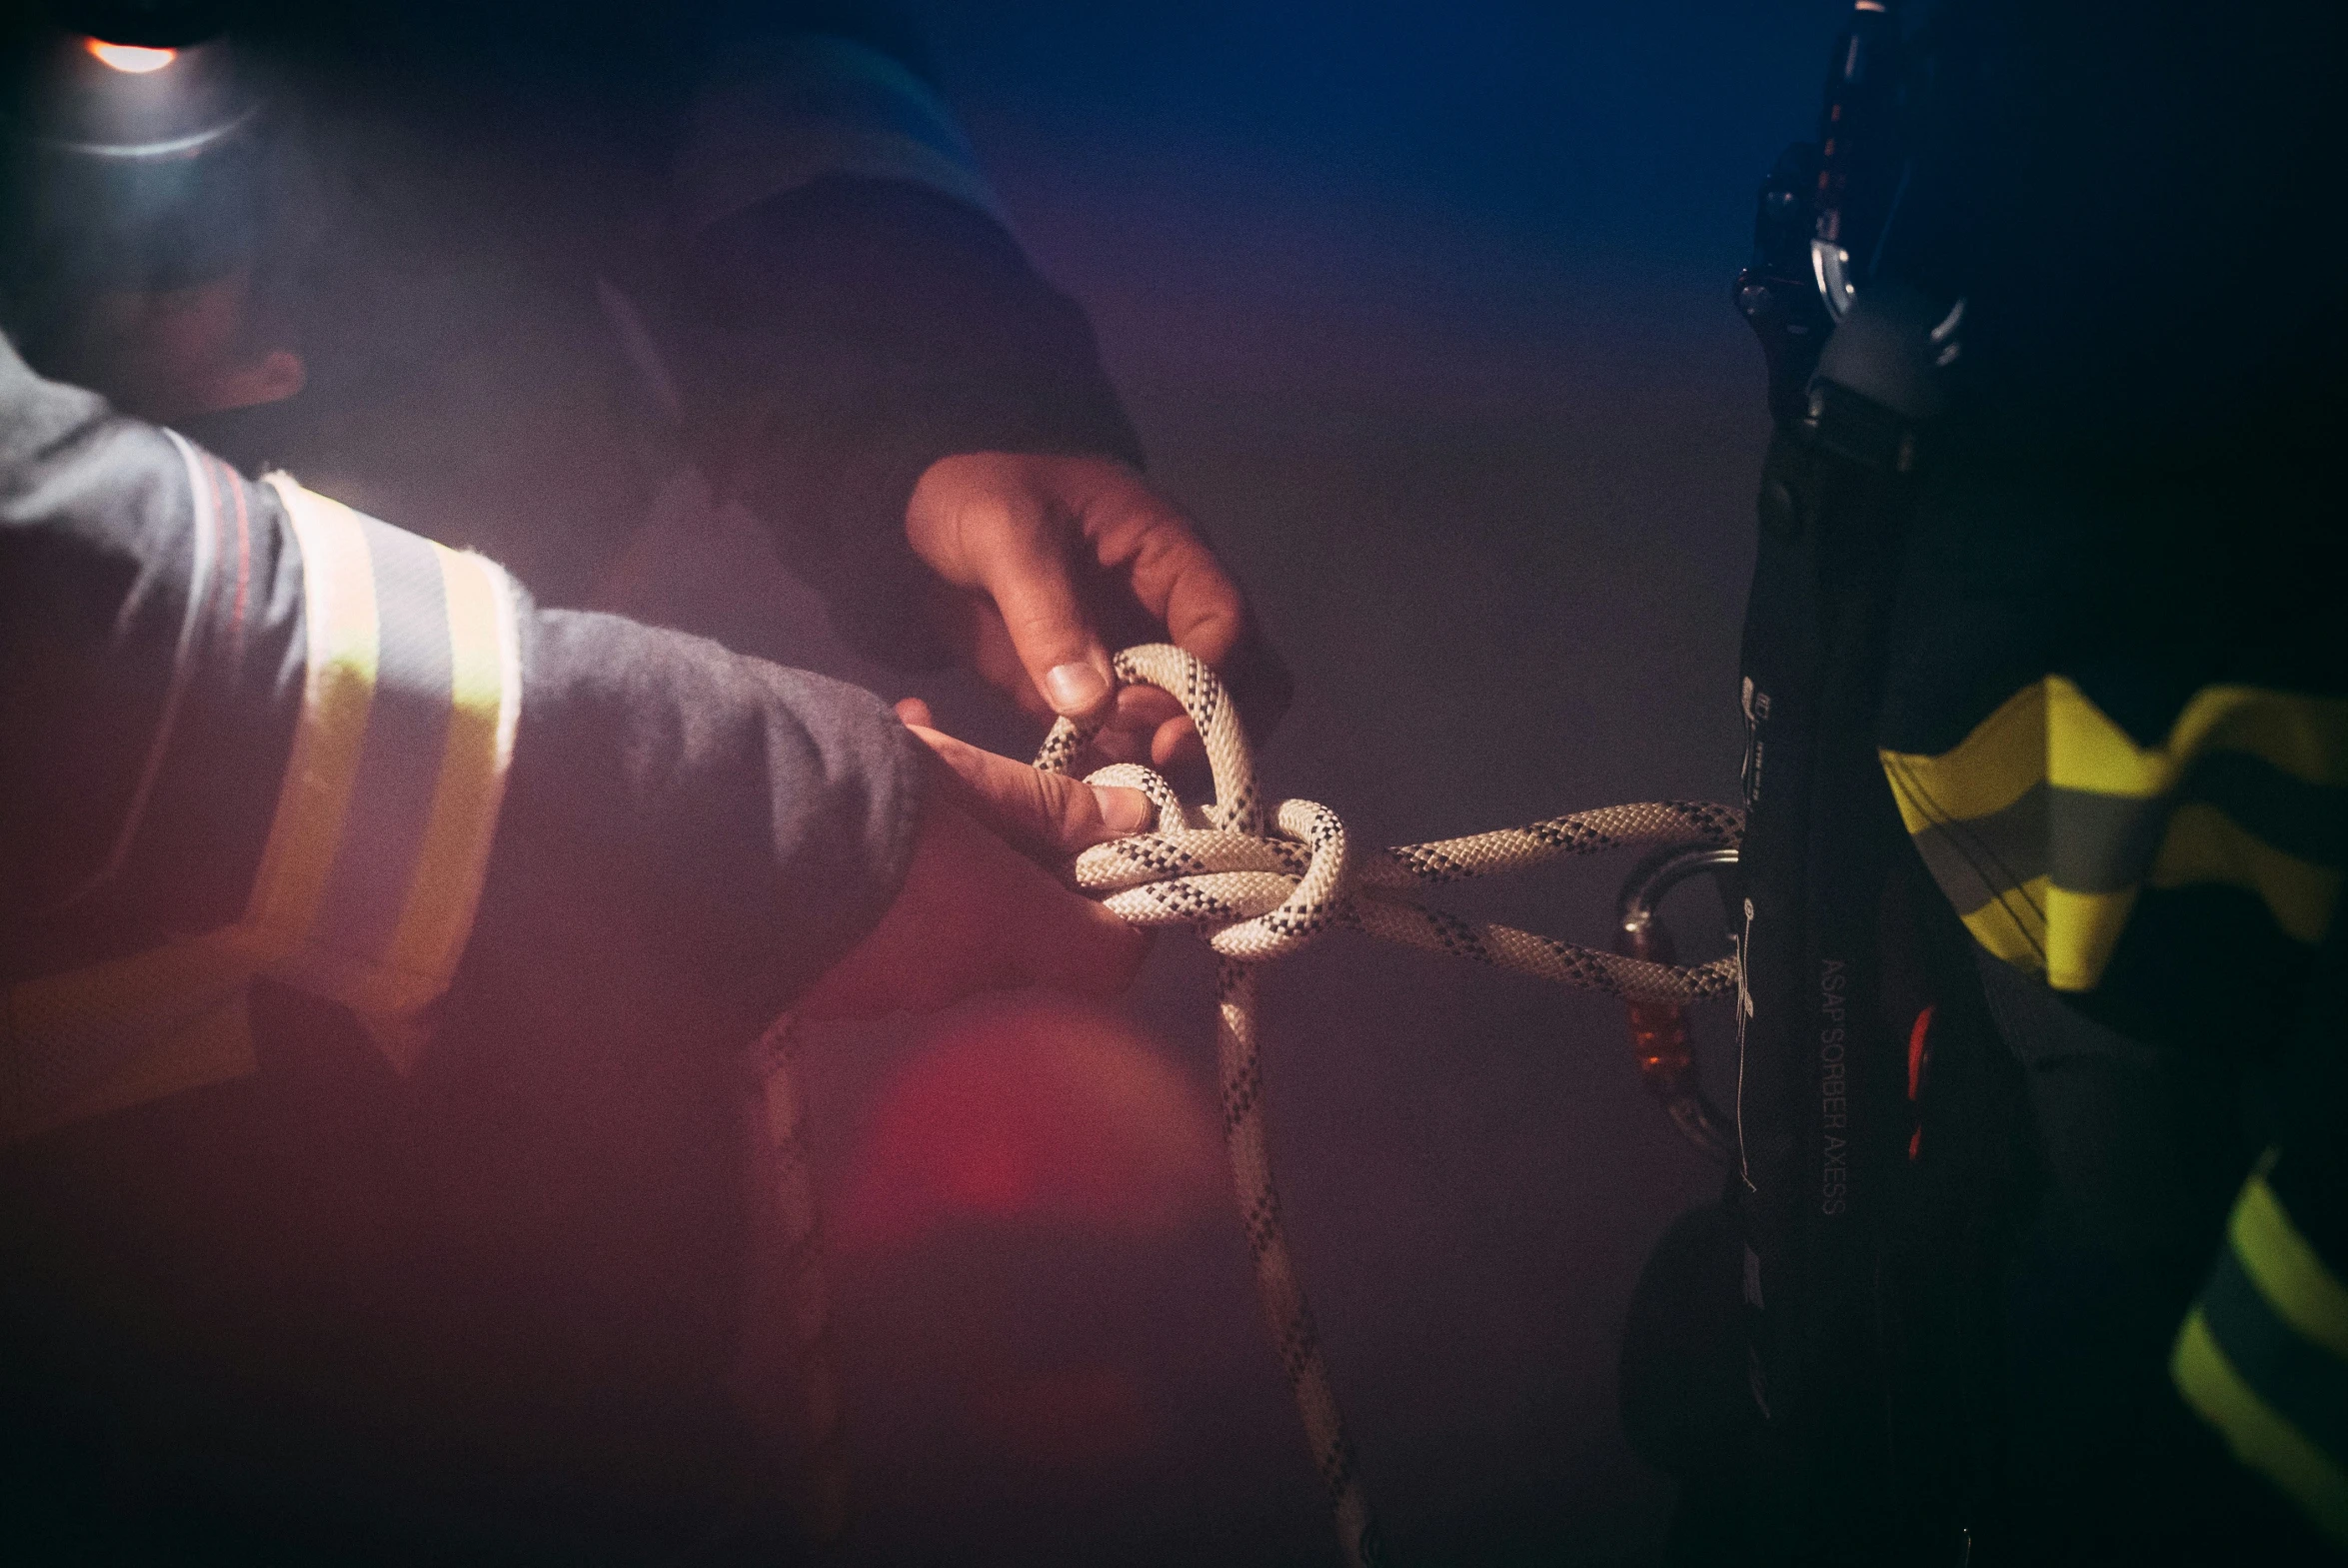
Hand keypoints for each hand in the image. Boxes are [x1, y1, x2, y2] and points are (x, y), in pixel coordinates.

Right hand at [797, 718, 1155, 1020]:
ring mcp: (893, 997)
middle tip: (999, 815)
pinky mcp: (836, 997)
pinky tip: (865, 852)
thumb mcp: (961, 777)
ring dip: (960, 896)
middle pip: (1031, 951)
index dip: (1125, 914)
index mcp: (1005, 926)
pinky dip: (900, 915)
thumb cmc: (853, 789)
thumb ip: (1050, 806)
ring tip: (918, 816)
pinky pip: (895, 959)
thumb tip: (1134, 818)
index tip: (1106, 861)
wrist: (707, 832)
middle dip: (1031, 888)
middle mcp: (959, 981)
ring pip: (959, 952)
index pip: (1112, 961)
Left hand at [906, 452, 1290, 768]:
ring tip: (1115, 789)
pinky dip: (1122, 776)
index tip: (1155, 730)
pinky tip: (1084, 795)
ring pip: (1202, 726)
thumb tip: (1091, 701)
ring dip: (1174, 766)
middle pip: (1248, 684)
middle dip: (1215, 736)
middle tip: (1151, 768)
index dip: (1205, 685)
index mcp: (1170, 556)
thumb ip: (1045, 610)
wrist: (922, 522)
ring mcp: (1141, 662)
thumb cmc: (977, 498)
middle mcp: (1173, 614)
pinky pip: (1135, 749)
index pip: (1225, 627)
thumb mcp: (1002, 532)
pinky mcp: (1101, 701)